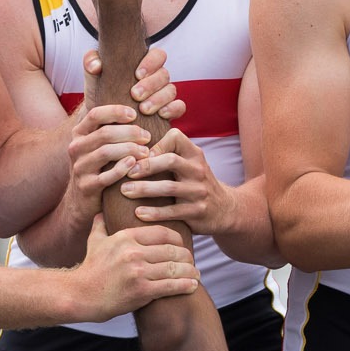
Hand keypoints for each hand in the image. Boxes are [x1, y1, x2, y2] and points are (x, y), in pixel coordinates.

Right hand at [62, 106, 152, 222]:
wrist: (81, 201)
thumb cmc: (99, 167)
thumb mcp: (97, 144)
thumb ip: (108, 126)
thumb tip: (135, 103)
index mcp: (79, 133)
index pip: (95, 114)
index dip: (116, 111)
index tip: (135, 114)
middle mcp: (76, 148)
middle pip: (104, 133)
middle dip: (130, 132)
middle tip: (148, 136)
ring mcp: (79, 168)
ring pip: (105, 152)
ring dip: (129, 149)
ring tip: (146, 152)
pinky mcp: (87, 187)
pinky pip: (106, 176)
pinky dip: (122, 169)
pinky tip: (134, 165)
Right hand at [67, 217, 196, 321]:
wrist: (81, 295)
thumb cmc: (90, 269)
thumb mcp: (94, 242)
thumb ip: (100, 226)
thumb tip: (101, 212)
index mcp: (126, 237)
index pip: (162, 233)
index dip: (178, 240)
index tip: (183, 246)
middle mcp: (133, 252)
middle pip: (172, 250)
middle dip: (187, 257)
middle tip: (193, 262)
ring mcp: (138, 272)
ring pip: (175, 268)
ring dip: (190, 272)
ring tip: (196, 275)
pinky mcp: (141, 291)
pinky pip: (171, 286)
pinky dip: (185, 286)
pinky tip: (193, 286)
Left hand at [83, 44, 183, 128]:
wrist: (103, 121)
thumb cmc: (101, 95)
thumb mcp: (93, 80)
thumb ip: (90, 63)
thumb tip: (97, 65)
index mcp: (144, 65)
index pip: (158, 55)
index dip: (151, 62)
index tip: (137, 74)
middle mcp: (157, 78)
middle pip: (164, 74)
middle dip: (151, 84)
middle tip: (135, 95)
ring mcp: (164, 94)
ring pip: (171, 90)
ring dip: (158, 99)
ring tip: (143, 109)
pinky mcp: (169, 111)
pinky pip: (179, 107)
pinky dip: (173, 109)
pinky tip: (161, 115)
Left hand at [119, 128, 233, 232]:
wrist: (225, 209)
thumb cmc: (195, 183)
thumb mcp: (189, 164)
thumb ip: (169, 153)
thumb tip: (132, 144)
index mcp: (194, 154)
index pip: (175, 137)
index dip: (155, 143)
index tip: (138, 153)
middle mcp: (198, 169)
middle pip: (170, 160)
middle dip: (145, 166)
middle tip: (126, 172)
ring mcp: (199, 191)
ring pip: (169, 187)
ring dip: (144, 189)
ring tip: (124, 191)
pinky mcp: (198, 211)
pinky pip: (173, 211)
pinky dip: (154, 212)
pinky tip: (138, 213)